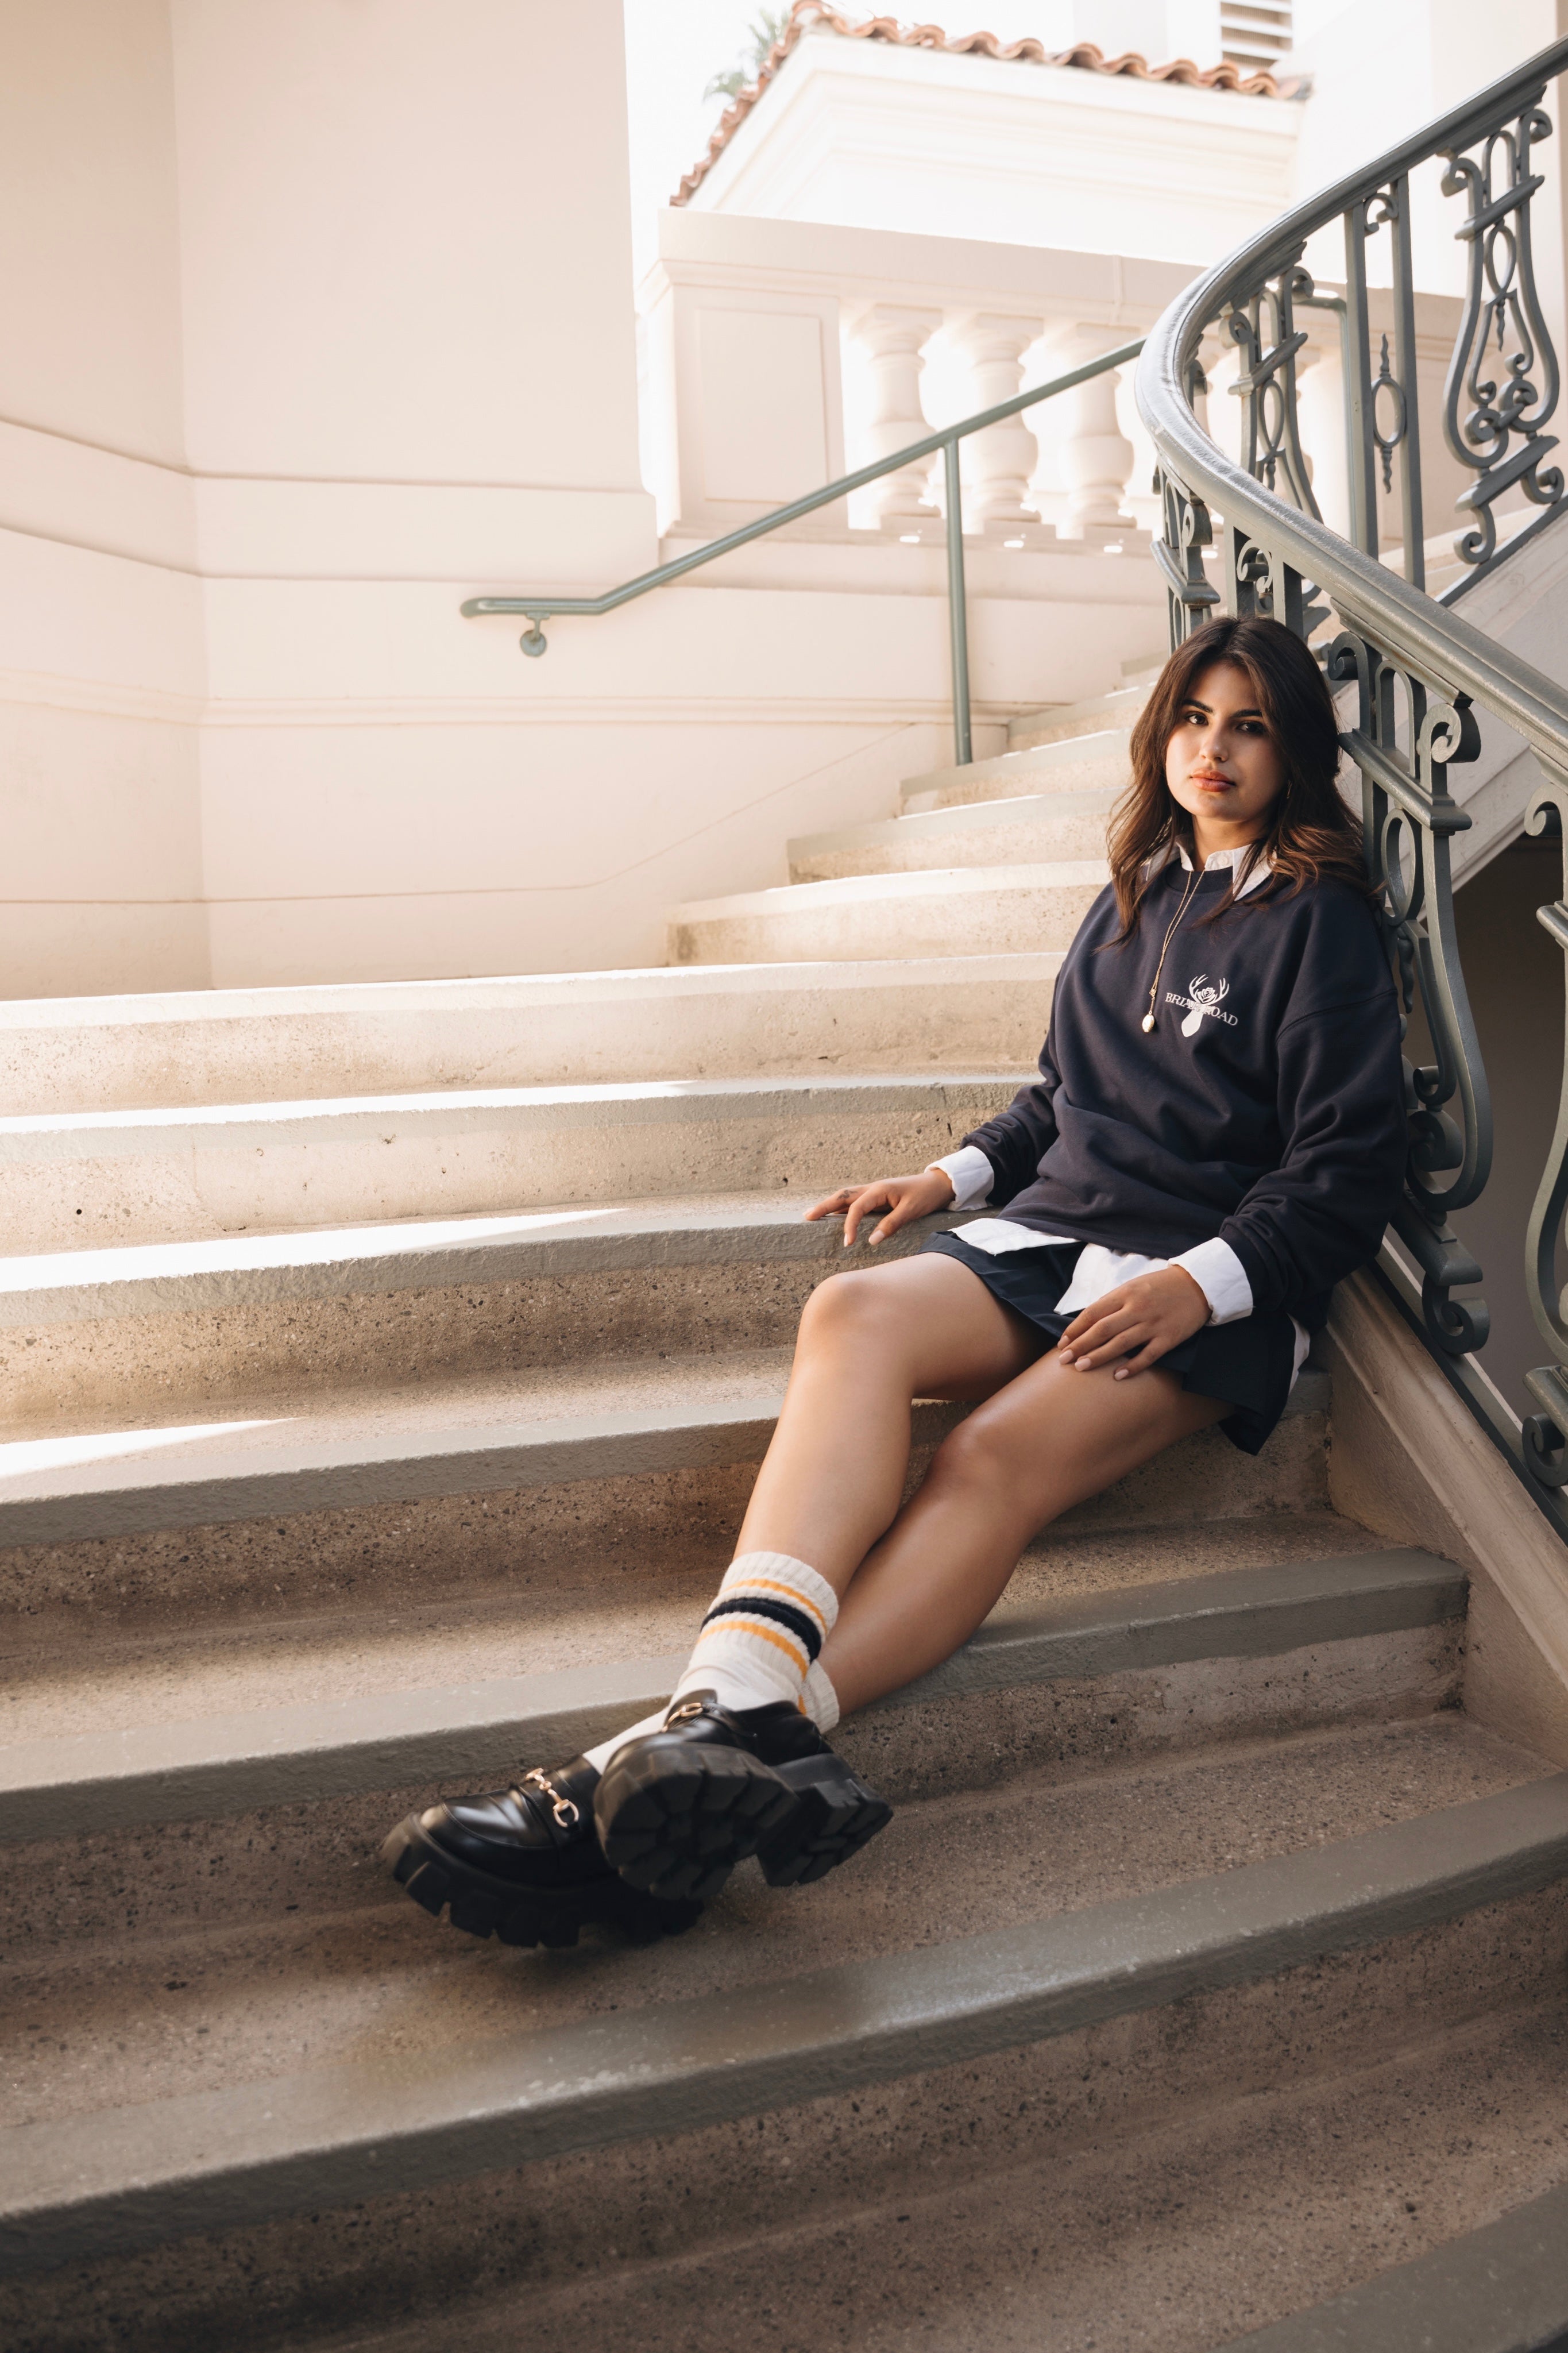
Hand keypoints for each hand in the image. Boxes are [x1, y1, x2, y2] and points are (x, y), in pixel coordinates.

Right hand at [805, 1168, 954, 1246]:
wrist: (938, 1184)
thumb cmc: (925, 1196)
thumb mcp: (911, 1211)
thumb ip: (891, 1225)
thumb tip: (871, 1241)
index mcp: (879, 1190)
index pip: (856, 1208)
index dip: (849, 1226)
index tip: (847, 1243)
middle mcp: (872, 1188)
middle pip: (842, 1196)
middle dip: (824, 1206)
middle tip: (807, 1217)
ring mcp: (874, 1191)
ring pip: (846, 1197)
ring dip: (830, 1205)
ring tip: (813, 1214)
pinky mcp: (877, 1197)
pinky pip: (854, 1201)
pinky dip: (842, 1207)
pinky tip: (835, 1214)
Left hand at [1057, 1265, 1209, 1378]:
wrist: (1199, 1284)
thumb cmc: (1161, 1286)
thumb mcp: (1134, 1286)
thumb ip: (1113, 1302)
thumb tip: (1088, 1321)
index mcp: (1125, 1293)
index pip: (1093, 1313)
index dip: (1075, 1329)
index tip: (1063, 1343)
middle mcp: (1137, 1308)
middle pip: (1102, 1329)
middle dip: (1080, 1345)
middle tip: (1064, 1360)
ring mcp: (1153, 1324)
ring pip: (1120, 1343)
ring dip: (1099, 1356)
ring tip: (1081, 1367)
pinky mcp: (1169, 1337)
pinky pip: (1148, 1355)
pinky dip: (1132, 1366)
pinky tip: (1117, 1375)